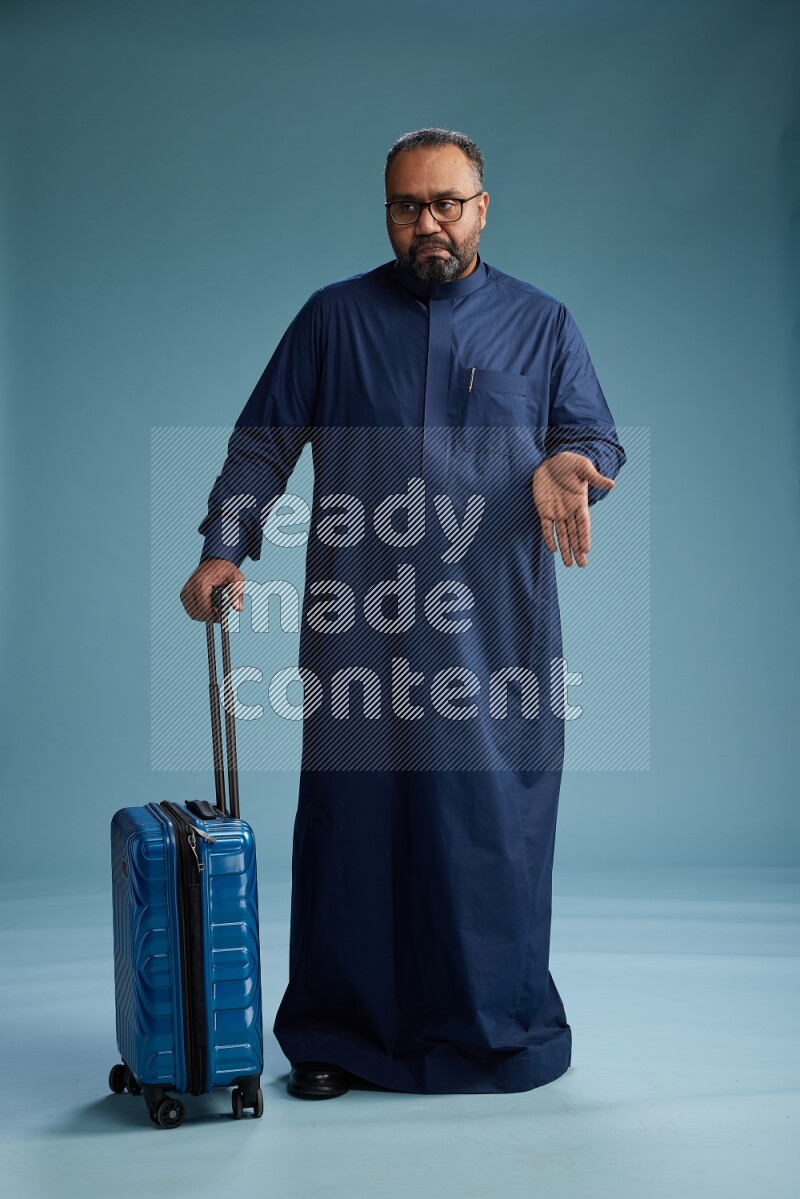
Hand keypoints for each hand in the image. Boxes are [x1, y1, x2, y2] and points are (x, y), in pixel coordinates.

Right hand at [180, 558, 244, 621]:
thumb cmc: (226, 569)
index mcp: (201, 584)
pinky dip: (199, 612)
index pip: (204, 609)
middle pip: (197, 614)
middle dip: (210, 617)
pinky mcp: (184, 594)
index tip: (223, 617)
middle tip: (220, 612)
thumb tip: (238, 608)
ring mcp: (185, 591)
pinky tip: (209, 606)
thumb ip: (236, 593)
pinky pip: (190, 610)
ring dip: (204, 615)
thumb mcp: (236, 578)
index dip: (214, 616)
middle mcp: (190, 587)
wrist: (215, 560)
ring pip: (192, 614)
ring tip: (215, 609)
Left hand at [532, 452, 614, 566]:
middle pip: (574, 534)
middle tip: (581, 565)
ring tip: (569, 564)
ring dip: (565, 548)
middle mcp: (569, 511)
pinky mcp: (543, 510)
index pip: (583, 523)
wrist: (551, 460)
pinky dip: (549, 538)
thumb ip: (594, 477)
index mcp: (580, 502)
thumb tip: (611, 484)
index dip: (584, 536)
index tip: (586, 550)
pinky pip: (546, 527)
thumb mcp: (582, 467)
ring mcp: (556, 511)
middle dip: (577, 549)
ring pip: (562, 534)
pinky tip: (553, 550)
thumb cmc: (569, 462)